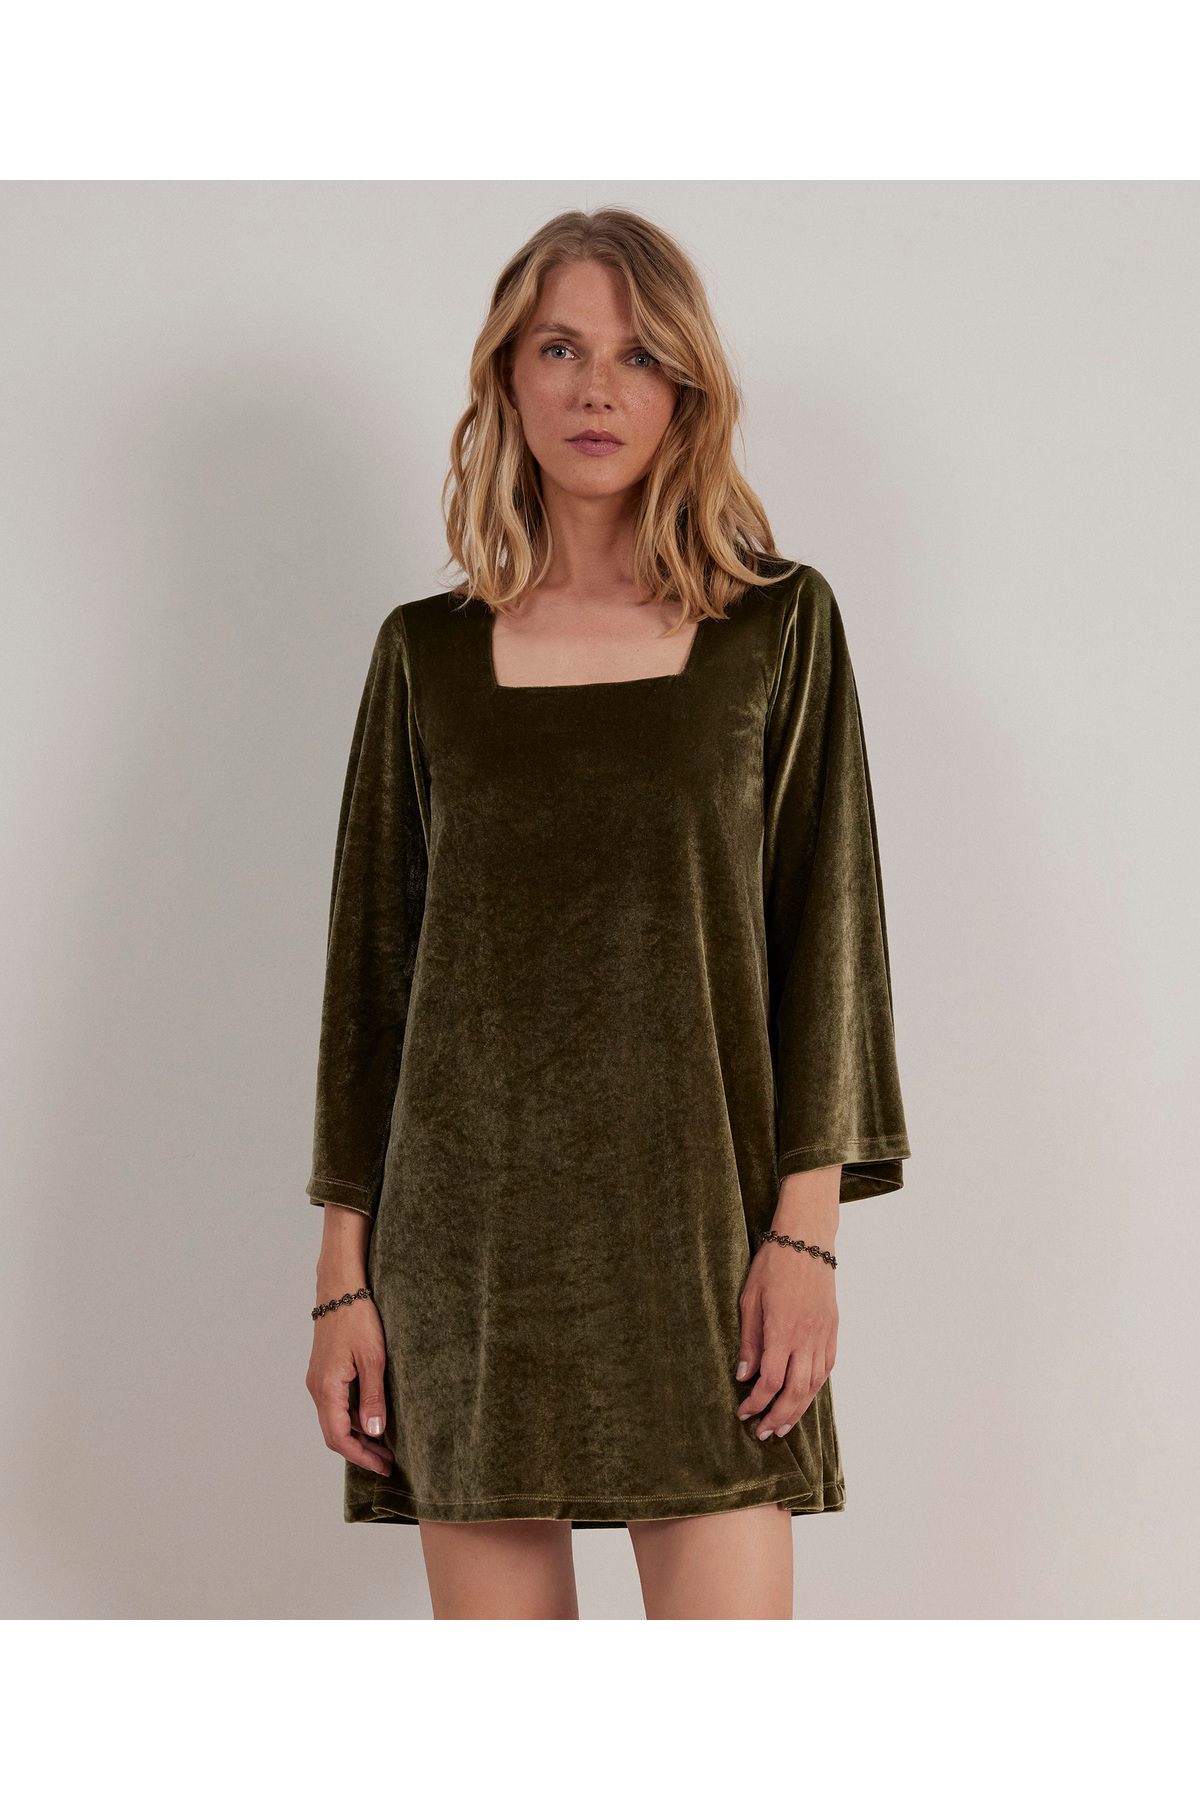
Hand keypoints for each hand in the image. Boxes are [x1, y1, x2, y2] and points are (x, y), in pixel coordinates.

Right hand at [306, 1292, 393, 1477]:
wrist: (340, 1287)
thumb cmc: (357, 1318)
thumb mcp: (373, 1358)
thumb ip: (373, 1397)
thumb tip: (374, 1432)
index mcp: (326, 1388)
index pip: (339, 1438)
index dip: (361, 1456)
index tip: (384, 1466)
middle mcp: (316, 1388)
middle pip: (334, 1434)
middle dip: (360, 1452)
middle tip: (388, 1462)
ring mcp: (318, 1380)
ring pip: (334, 1420)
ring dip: (357, 1436)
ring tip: (384, 1445)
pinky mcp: (324, 1372)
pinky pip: (335, 1406)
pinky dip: (352, 1420)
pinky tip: (371, 1420)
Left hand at [735, 1165, 840, 1437]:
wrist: (807, 1240)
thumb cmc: (772, 1265)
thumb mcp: (749, 1300)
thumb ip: (748, 1341)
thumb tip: (744, 1376)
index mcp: (782, 1330)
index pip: (771, 1381)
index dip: (756, 1403)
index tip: (743, 1412)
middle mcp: (806, 1337)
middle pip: (796, 1391)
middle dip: (779, 1416)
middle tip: (764, 1434)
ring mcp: (823, 1334)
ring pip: (815, 1384)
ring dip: (800, 1409)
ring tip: (784, 1425)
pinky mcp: (833, 1328)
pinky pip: (827, 1366)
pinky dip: (816, 1387)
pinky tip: (804, 1396)